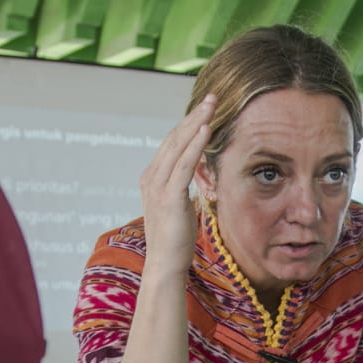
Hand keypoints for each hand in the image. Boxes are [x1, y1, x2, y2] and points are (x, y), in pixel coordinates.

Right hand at [138, 94, 215, 278]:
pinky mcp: (169, 196)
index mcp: (152, 179)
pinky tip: (206, 129)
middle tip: (211, 96)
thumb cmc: (176, 242)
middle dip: (193, 115)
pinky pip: (184, 163)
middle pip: (174, 138)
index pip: (172, 144)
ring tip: (212, 104)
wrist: (165, 265)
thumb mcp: (181, 208)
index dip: (188, 124)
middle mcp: (151, 178)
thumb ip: (183, 190)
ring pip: (178, 145)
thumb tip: (195, 181)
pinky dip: (195, 144)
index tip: (205, 108)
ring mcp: (157, 186)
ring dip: (196, 122)